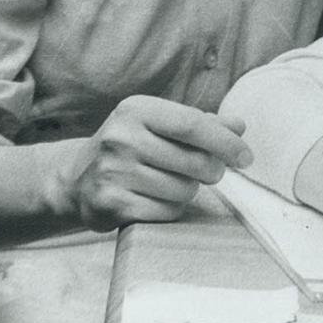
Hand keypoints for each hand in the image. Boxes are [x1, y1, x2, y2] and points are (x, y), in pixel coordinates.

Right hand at [55, 95, 252, 231]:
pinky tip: (155, 200)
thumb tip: (239, 126)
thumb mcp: (159, 125)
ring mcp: (112, 172)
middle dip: (212, 170)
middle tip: (208, 172)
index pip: (194, 124)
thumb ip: (201, 124)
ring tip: (170, 183)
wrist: (76, 180)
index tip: (246, 157)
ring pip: (184, 190)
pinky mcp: (110, 205)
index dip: (227, 142)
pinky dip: (171, 209)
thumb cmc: (131, 147)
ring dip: (189, 190)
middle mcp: (121, 138)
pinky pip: (166, 212)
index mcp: (136, 109)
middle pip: (195, 161)